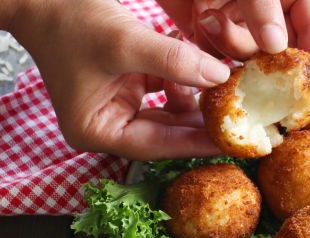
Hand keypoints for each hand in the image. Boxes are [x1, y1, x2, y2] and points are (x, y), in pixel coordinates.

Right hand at [7, 0, 230, 159]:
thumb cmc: (69, 20)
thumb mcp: (123, 42)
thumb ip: (173, 62)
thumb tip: (220, 77)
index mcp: (98, 131)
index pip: (158, 146)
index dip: (197, 144)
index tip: (233, 142)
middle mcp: (109, 125)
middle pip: (167, 133)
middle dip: (201, 122)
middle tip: (240, 119)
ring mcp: (119, 106)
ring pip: (170, 112)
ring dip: (195, 96)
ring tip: (222, 86)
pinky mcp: (128, 87)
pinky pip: (165, 90)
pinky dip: (183, 79)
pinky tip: (199, 65)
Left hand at [157, 0, 309, 71]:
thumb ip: (262, 6)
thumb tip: (276, 46)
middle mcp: (269, 9)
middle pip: (285, 46)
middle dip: (266, 53)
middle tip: (253, 59)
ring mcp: (242, 20)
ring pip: (252, 53)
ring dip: (232, 43)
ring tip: (208, 19)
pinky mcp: (214, 31)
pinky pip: (223, 54)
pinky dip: (212, 46)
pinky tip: (200, 22)